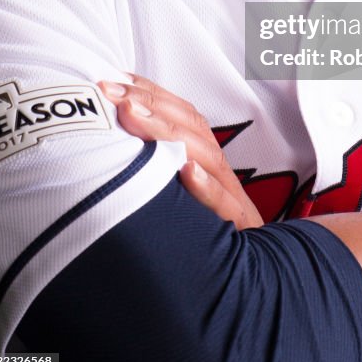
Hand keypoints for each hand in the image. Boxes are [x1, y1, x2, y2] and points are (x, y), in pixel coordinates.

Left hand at [99, 75, 262, 228]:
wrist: (253, 284)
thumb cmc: (205, 238)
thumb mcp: (177, 201)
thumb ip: (154, 172)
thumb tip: (107, 147)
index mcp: (206, 162)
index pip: (183, 116)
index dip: (151, 92)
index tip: (114, 78)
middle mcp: (220, 173)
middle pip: (192, 127)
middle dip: (148, 102)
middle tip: (110, 89)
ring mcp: (232, 200)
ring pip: (205, 156)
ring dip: (166, 132)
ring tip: (132, 113)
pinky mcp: (239, 232)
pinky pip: (224, 206)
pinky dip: (206, 187)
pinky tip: (184, 171)